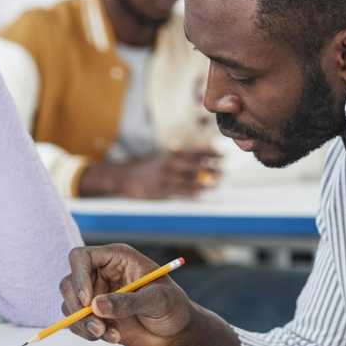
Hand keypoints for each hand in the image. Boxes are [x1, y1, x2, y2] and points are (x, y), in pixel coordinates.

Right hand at [58, 244, 239, 345]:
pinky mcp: (96, 315)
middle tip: (97, 325)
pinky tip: (112, 336)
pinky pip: (77, 322)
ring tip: (108, 334)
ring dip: (83, 323)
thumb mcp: (157, 300)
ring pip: (70, 304)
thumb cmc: (173, 306)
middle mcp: (103, 274)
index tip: (88, 300)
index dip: (78, 276)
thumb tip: (97, 306)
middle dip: (78, 306)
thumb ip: (128, 302)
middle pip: (69, 282)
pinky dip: (88, 333)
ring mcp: (98, 294)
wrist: (177, 330)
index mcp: (117, 258)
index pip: (82, 257)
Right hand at [77, 149, 220, 198]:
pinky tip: (200, 194)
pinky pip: (177, 192)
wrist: (122, 177)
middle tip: (223, 168)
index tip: (220, 153)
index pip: (192, 150)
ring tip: (216, 182)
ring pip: (188, 179)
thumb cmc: (144, 168)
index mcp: (169, 155)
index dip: (208, 151)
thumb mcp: (159, 157)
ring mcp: (164, 178)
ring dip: (203, 181)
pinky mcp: (159, 191)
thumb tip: (196, 154)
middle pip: (193, 164)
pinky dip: (190, 193)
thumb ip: (176, 156)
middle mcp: (168, 164)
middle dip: (209, 166)